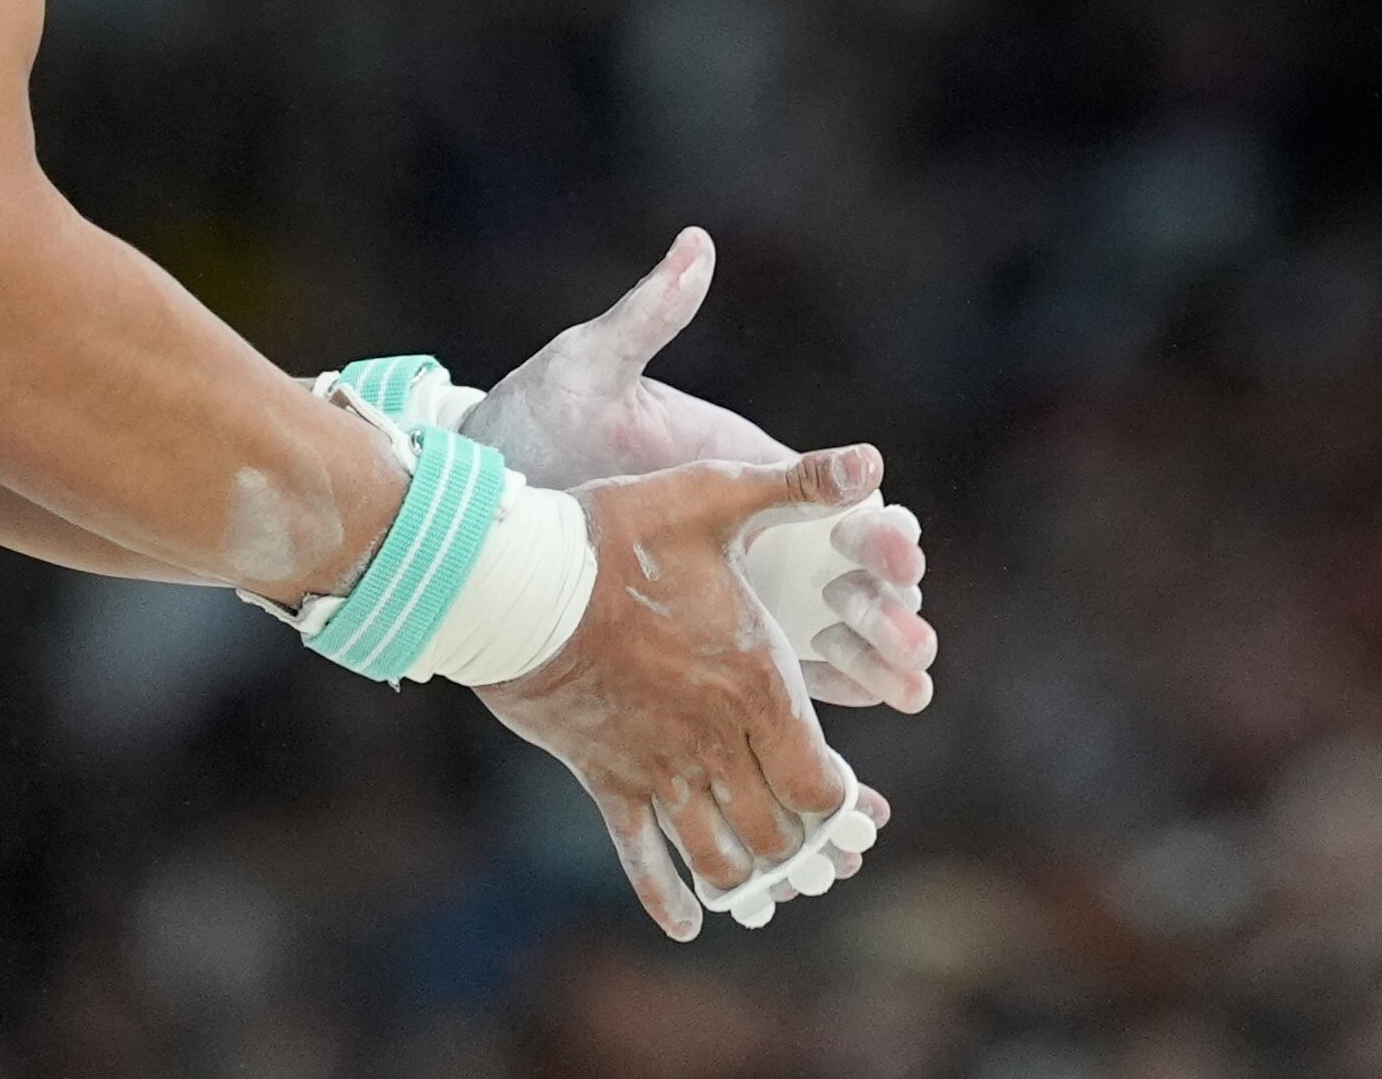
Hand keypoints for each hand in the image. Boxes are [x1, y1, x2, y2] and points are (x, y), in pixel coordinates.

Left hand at [462, 230, 934, 708]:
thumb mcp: (588, 369)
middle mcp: (750, 535)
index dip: (875, 519)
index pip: (834, 494)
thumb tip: (695, 243)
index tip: (894, 534)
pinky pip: (782, 681)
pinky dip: (834, 699)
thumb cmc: (529, 424)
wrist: (465, 505)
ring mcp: (732, 596)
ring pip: (829, 634)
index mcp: (739, 469)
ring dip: (878, 655)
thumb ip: (647, 316)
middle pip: (848, 573)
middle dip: (890, 598)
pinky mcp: (704, 647)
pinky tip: (871, 718)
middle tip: (912, 625)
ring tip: (909, 681)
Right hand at [477, 445, 878, 941]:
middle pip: (776, 829)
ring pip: (719, 851)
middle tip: (812, 854)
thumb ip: (793, 485)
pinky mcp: (604, 777)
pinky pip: (641, 855)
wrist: (512, 580)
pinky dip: (669, 897)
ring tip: (760, 882)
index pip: (819, 779)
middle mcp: (712, 737)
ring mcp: (656, 765)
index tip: (847, 802)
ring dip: (746, 874)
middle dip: (801, 849)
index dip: (838, 802)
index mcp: (754, 680)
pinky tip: (689, 924)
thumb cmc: (616, 534)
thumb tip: (870, 458)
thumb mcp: (709, 496)